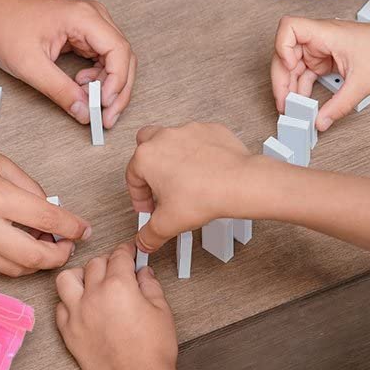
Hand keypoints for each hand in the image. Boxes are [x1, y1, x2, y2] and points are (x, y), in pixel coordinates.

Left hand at [0, 0, 135, 126]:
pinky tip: (83, 87)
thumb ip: (59, 90)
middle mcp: (95, 17)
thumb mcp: (29, 64)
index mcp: (85, 17)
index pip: (119, 51)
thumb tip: (84, 112)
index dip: (117, 82)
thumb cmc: (6, 25)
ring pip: (116, 59)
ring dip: (110, 85)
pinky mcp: (85, 32)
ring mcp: (92, 23)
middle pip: (123, 56)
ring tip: (92, 105)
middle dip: (118, 90)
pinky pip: (103, 57)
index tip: (104, 106)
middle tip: (106, 118)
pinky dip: (99, 77)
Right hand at [0, 128, 90, 275]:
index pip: (46, 220)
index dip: (72, 227)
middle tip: (71, 245)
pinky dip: (14, 260)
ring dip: (37, 263)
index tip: (86, 229)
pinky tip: (23, 244)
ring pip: (13, 269)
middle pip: (32, 257)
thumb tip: (48, 210)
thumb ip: (27, 186)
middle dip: (59, 255)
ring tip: (50, 246)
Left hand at [56, 243, 177, 369]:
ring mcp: (78, 314)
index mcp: (119, 285)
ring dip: (80, 276)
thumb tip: (143, 273)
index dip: (127, 250)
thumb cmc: (152, 349)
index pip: (119, 255)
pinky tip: (82, 305)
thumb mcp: (161, 308)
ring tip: (91, 282)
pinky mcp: (69, 333)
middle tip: (117, 269)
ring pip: (67, 279)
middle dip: (108, 261)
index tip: (129, 252)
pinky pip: (60, 308)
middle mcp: (94, 295)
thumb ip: (150, 284)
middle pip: (94, 263)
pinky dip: (69, 302)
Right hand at [127, 124, 254, 253]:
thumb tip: (145, 240)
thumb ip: (148, 235)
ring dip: (174, 157)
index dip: (139, 197)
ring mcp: (189, 130)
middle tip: (157, 185)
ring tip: (184, 180)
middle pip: (145, 145)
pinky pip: (198, 139)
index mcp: (147, 156)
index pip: (131, 176)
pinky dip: (198, 152)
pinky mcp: (210, 130)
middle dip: (148, 165)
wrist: (238, 183)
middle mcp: (166, 137)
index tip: (149, 208)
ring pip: (173, 139)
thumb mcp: (167, 224)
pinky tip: (205, 171)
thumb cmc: (204, 195)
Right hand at [271, 16, 369, 130]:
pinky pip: (305, 72)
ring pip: (292, 65)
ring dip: (289, 86)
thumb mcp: (362, 83)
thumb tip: (320, 122)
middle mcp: (318, 38)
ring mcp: (320, 48)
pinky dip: (301, 87)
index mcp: (325, 33)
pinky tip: (303, 103)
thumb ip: (339, 105)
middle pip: (285, 52)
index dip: (282, 47)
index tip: (290, 68)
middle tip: (285, 104)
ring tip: (292, 109)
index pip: (289, 27)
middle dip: (281, 78)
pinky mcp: (324, 58)